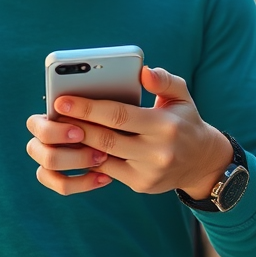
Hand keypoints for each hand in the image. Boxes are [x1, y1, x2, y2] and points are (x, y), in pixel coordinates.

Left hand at [26, 66, 232, 197]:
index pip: (119, 115)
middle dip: (75, 126)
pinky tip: (74, 144)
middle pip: (106, 138)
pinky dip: (90, 158)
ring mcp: (148, 172)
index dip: (87, 108)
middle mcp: (157, 152)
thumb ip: (164, 81)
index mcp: (165, 125)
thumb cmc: (185, 121)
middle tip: (52, 114)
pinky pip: (108, 171)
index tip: (62, 99)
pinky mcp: (141, 184)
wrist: (203, 163)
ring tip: (58, 128)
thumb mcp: (183, 96)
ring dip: (78, 144)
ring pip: (103, 157)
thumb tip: (144, 72)